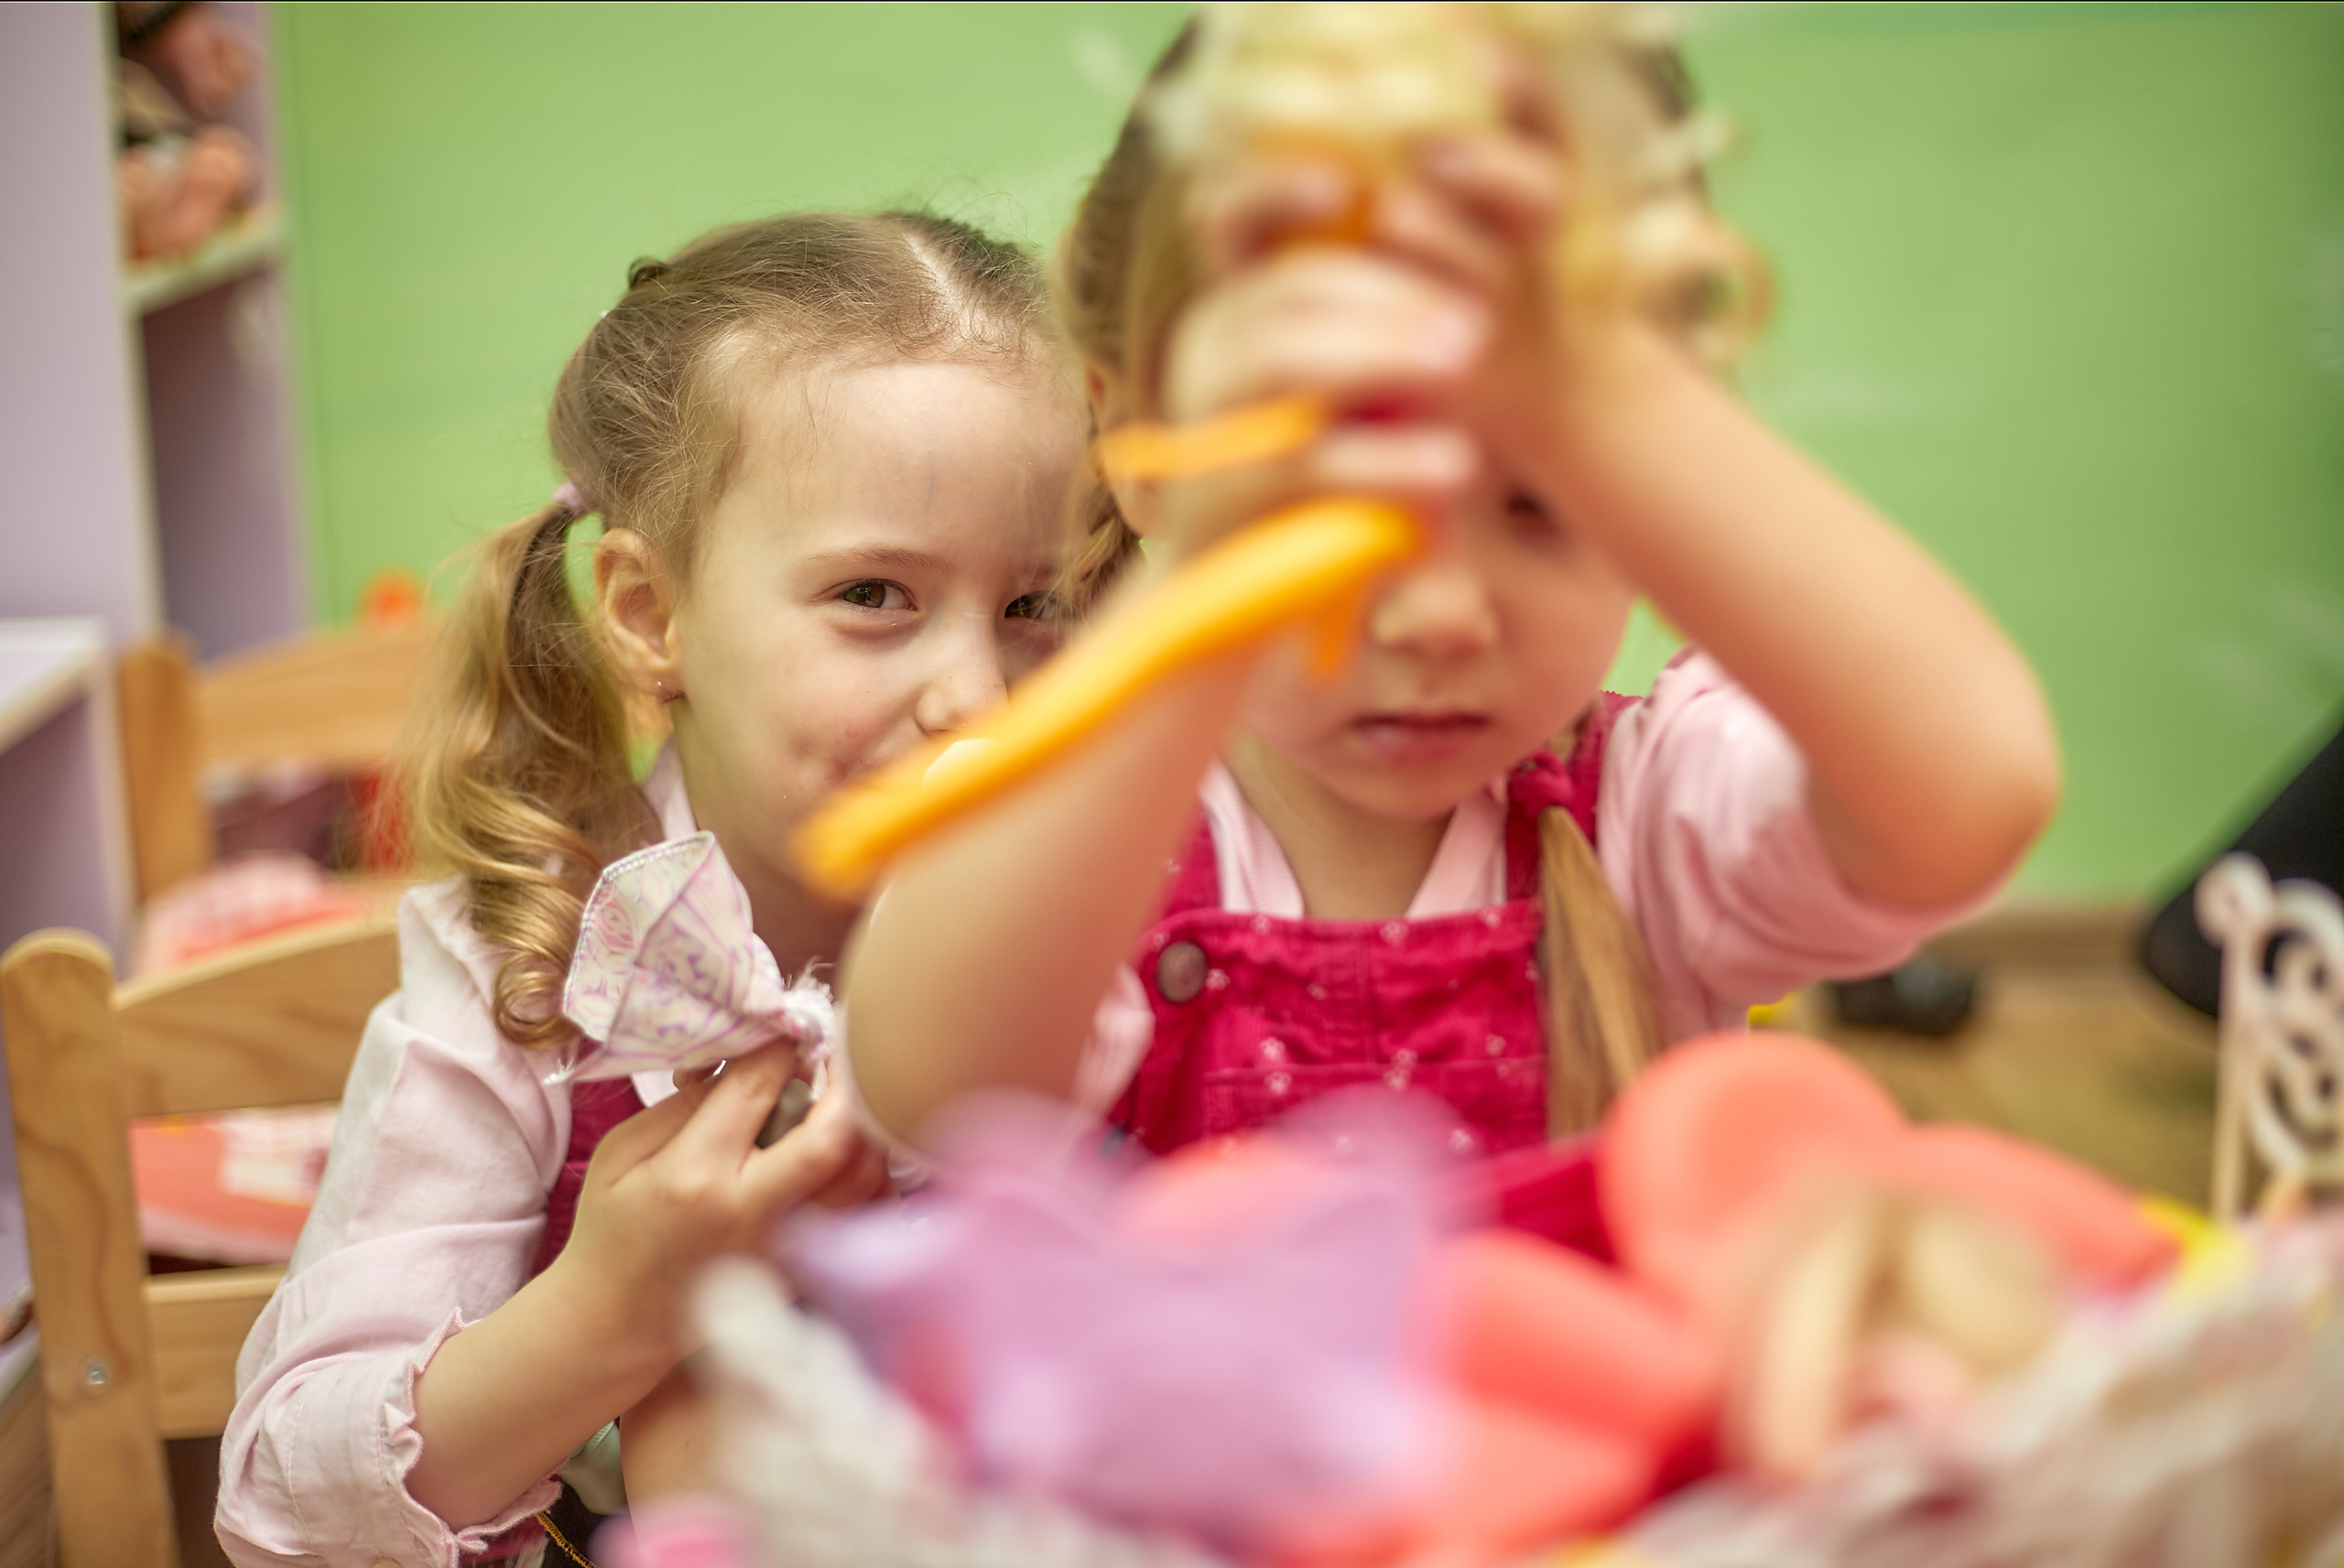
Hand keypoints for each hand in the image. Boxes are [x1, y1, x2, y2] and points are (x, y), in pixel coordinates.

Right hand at [551, 1047, 883, 1359]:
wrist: (617, 1319)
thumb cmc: (614, 1226)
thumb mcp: (623, 1151)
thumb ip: (686, 1104)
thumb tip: (749, 1062)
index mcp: (695, 1175)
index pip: (759, 1089)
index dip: (784, 1045)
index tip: (791, 1027)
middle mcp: (750, 1212)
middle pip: (831, 1138)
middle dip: (844, 1084)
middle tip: (836, 1060)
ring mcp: (785, 1247)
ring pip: (863, 1177)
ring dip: (864, 1128)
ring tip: (843, 1104)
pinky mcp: (804, 1271)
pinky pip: (863, 1212)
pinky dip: (869, 1173)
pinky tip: (848, 1152)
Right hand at [1137, 128, 1564, 565]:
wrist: (1242, 613)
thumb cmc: (1319, 500)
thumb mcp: (1353, 411)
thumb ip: (1380, 342)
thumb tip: (1457, 282)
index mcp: (1230, 321)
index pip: (1247, 230)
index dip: (1289, 197)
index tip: (1354, 184)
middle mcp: (1201, 362)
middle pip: (1283, 296)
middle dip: (1382, 299)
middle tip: (1473, 325)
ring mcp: (1200, 431)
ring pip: (1281, 362)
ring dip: (1379, 353)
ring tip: (1465, 369)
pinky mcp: (1216, 507)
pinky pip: (1303, 464)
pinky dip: (1388, 461)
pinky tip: (1458, 465)